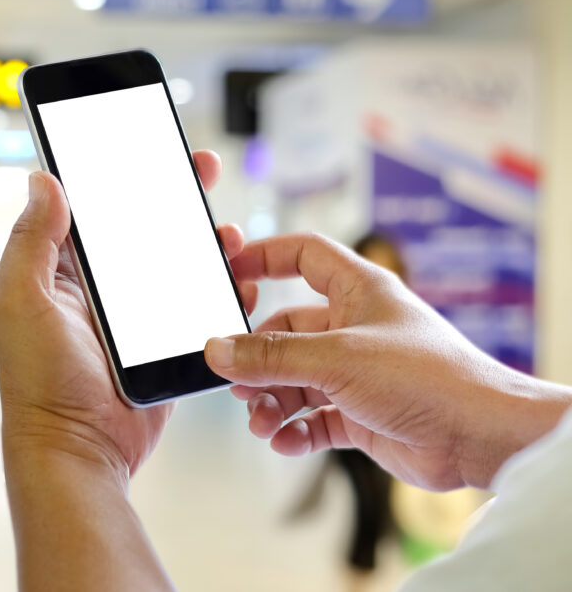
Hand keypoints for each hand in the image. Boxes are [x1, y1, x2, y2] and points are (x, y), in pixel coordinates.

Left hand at [0, 150, 243, 478]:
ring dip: (204, 239)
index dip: (116, 171)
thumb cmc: (39, 384)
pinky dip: (219, 286)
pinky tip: (238, 276)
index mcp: (58, 272)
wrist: (79, 451)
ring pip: (175, 262)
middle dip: (172, 194)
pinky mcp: (163, 342)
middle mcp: (96, 289)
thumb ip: (32, 240)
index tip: (143, 141)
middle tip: (200, 167)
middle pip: (141, 226)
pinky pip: (196, 304)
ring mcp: (133, 316)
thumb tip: (44, 179)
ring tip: (228, 231)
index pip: (89, 207)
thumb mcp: (22, 302)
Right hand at [205, 233, 571, 489]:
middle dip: (258, 359)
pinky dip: (295, 430)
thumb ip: (270, 356)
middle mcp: (355, 328)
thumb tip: (217, 350)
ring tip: (262, 423)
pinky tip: (285, 441)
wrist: (479, 436)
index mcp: (357, 291)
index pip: (303, 256)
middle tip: (237, 381)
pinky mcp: (361, 414)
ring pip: (295, 380)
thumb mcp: (335, 358)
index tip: (229, 273)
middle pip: (286, 332)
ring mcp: (357, 373)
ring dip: (271, 402)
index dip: (265, 258)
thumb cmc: (428, 377)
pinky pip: (313, 418)